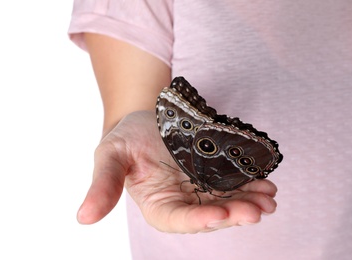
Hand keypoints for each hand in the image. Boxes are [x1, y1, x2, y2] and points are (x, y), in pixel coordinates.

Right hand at [77, 110, 277, 232]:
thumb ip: (103, 184)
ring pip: (228, 201)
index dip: (197, 221)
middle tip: (258, 209)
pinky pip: (235, 184)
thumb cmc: (126, 139)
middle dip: (234, 213)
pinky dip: (251, 185)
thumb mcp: (110, 155)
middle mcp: (181, 202)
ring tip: (269, 197)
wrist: (147, 121)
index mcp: (156, 204)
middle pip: (210, 214)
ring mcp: (200, 189)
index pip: (177, 220)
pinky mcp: (214, 175)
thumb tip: (82, 218)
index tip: (219, 216)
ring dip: (249, 202)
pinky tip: (266, 183)